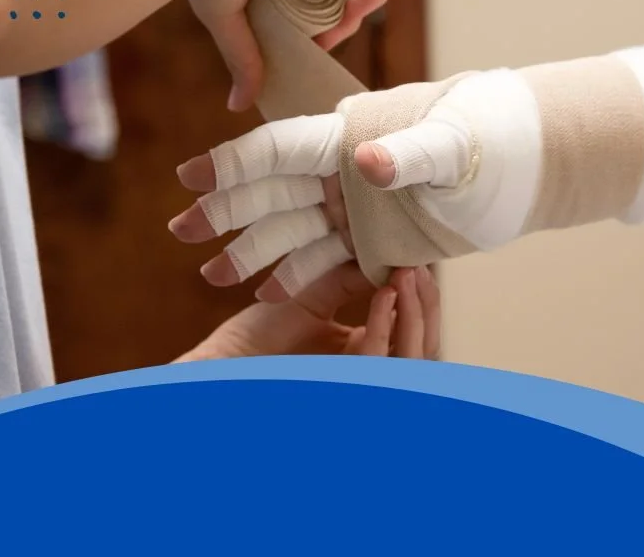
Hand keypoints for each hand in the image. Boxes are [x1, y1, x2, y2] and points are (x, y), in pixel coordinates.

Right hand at [168, 87, 473, 299]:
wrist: (516, 164)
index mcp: (350, 136)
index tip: (190, 176)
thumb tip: (364, 161)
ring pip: (293, 230)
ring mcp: (356, 207)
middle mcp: (343, 172)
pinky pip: (327, 259)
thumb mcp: (450, 146)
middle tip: (183, 230)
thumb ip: (408, 153)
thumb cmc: (484, 140)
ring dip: (253, 250)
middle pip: (273, 190)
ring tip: (213, 274)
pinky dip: (296, 274)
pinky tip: (267, 289)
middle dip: (227, 210)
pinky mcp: (376, 238)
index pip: (280, 146)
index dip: (234, 161)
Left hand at [175, 264, 440, 361]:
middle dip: (426, 307)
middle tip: (420, 268)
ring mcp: (356, 386)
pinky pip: (376, 362)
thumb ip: (351, 280)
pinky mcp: (339, 389)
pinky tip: (384, 294)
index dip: (422, 301)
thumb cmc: (253, 339)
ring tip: (407, 276)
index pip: (409, 334)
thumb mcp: (311, 298)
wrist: (216, 367)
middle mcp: (367, 376)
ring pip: (410, 360)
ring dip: (414, 315)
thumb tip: (390, 255)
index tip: (420, 262)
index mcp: (363, 357)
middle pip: (421, 349)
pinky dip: (385, 326)